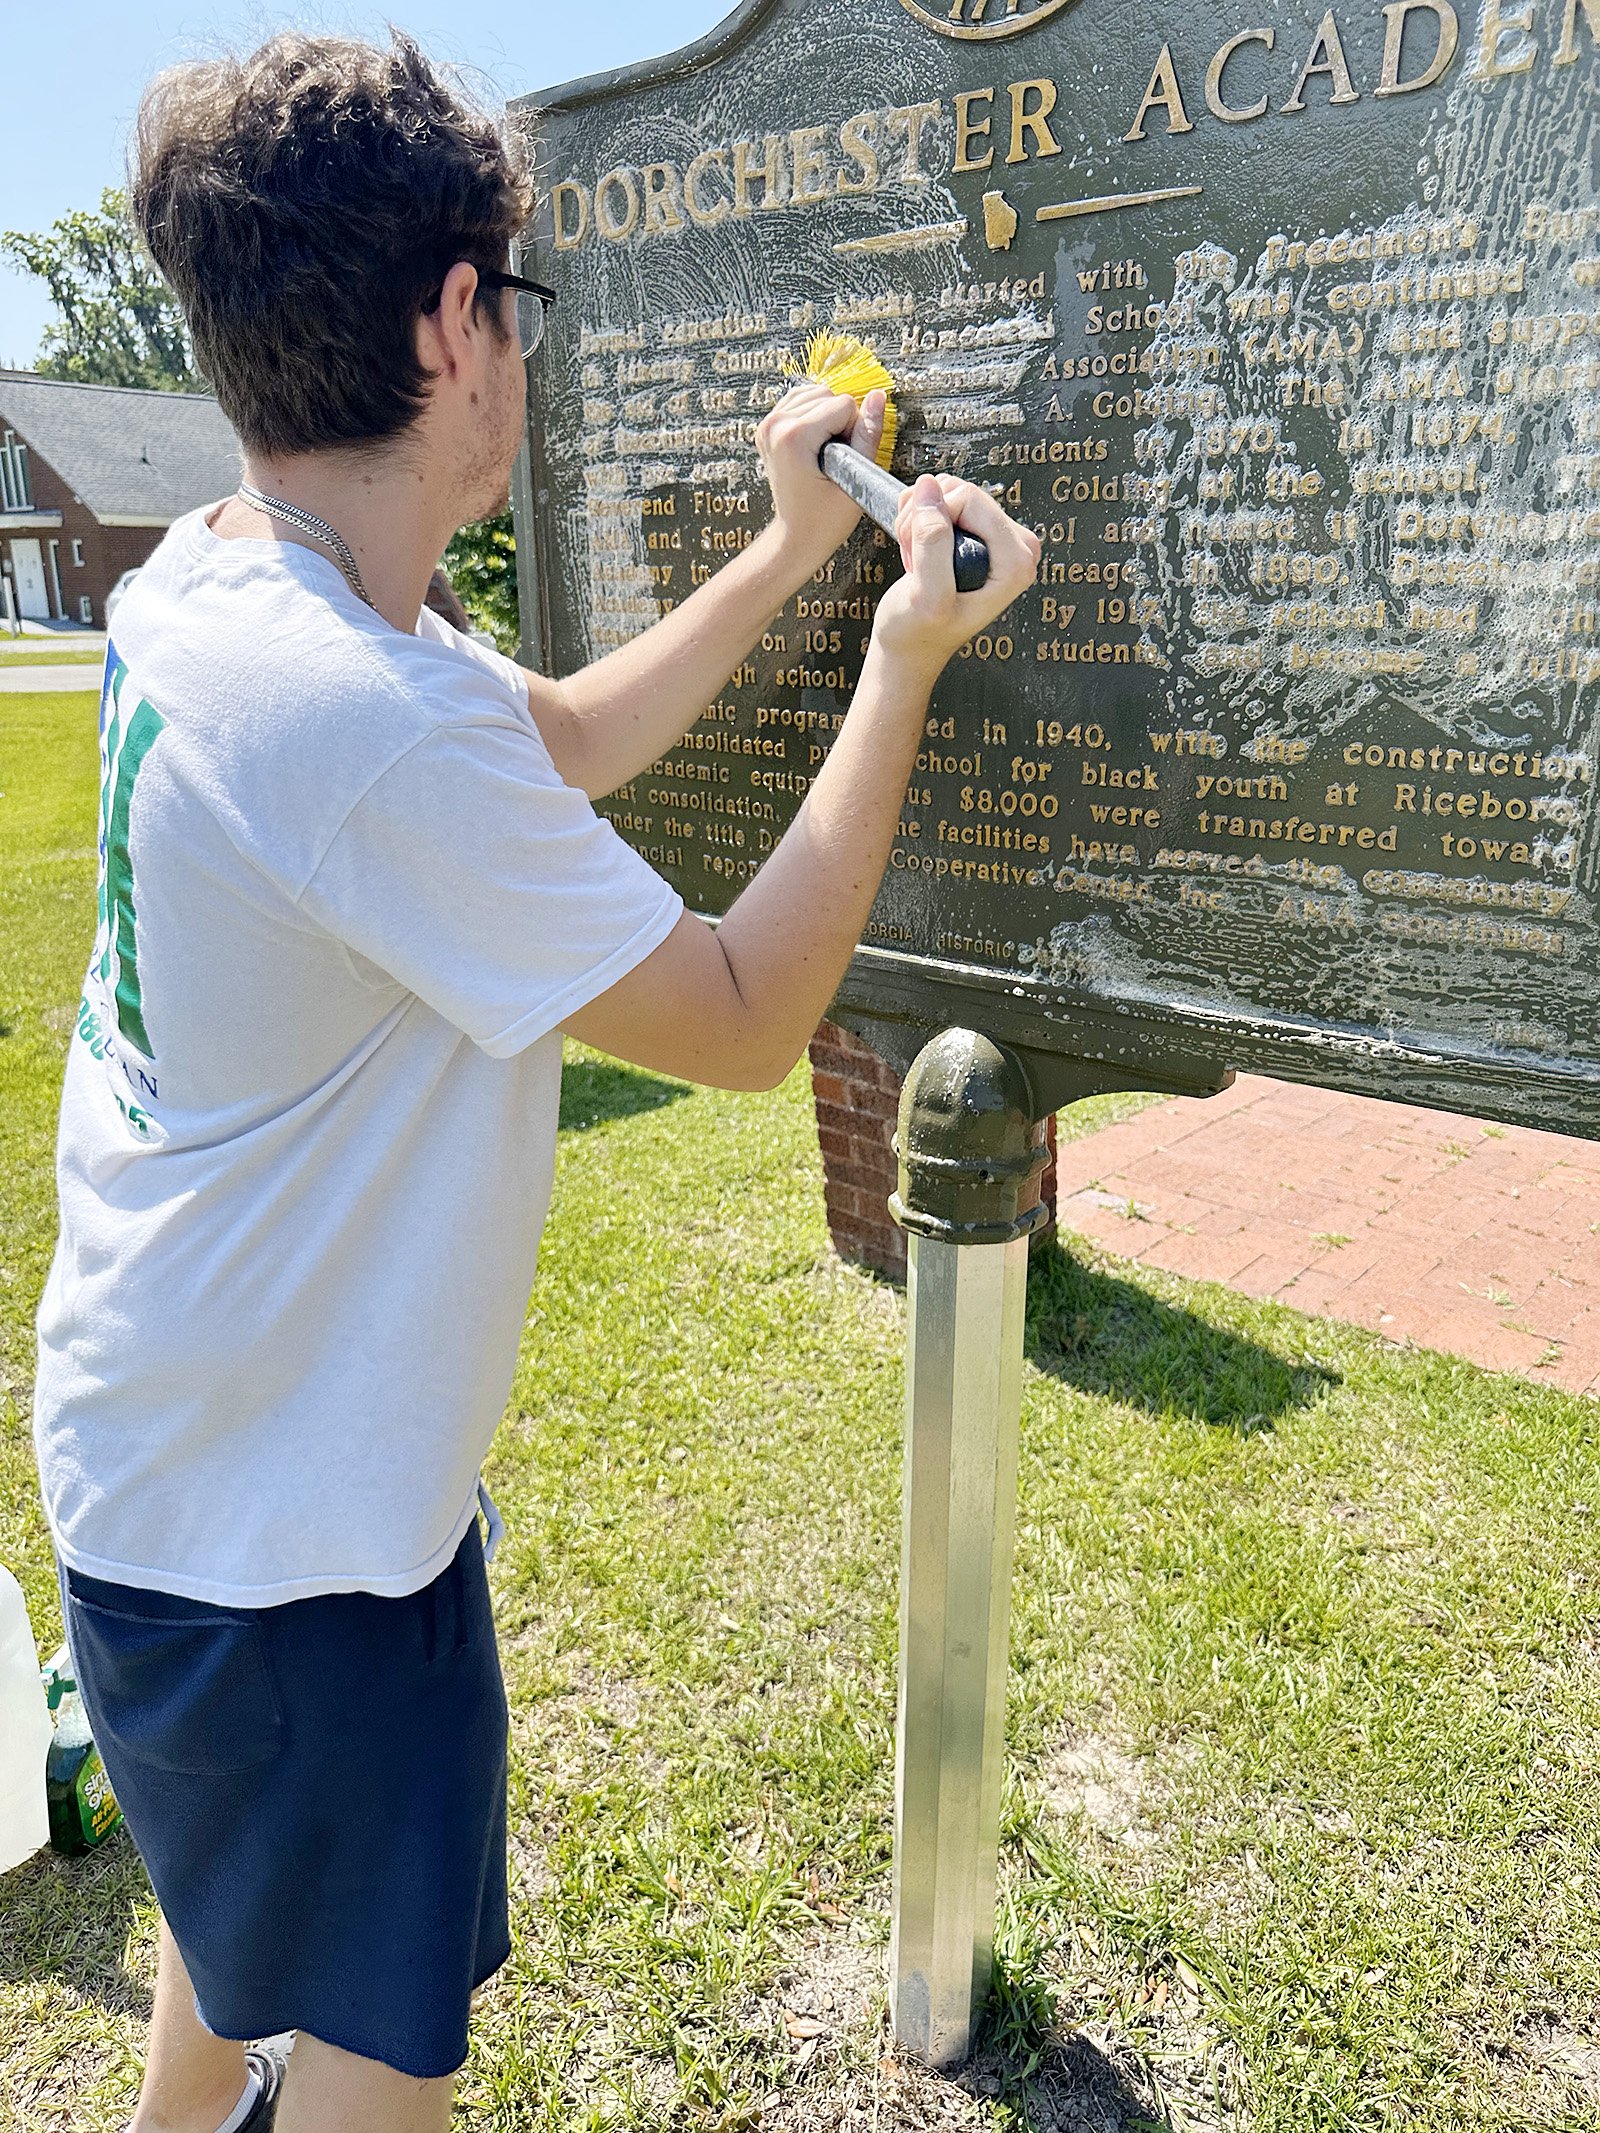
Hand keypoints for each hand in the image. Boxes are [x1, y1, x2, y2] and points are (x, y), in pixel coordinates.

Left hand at [756, 381, 887, 574]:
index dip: (854, 431)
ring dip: (827, 417)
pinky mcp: (769, 426)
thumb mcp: (855, 478)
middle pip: (828, 394)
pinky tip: (816, 442)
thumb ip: (868, 434)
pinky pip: (801, 400)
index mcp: (793, 437)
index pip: (843, 404)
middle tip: (835, 458)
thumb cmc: (823, 519)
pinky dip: (815, 415)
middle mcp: (775, 425)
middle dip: (840, 422)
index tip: (844, 460)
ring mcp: (768, 425)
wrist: (797, 536)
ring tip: (825, 452)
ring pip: (815, 393)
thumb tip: (877, 398)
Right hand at [870, 475, 1041, 683]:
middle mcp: (1016, 546)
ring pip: (947, 492)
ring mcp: (998, 537)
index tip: (924, 562)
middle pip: (959, 492)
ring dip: (919, 522)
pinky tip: (920, 554)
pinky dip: (920, 521)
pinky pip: (942, 498)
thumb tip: (928, 488)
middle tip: (918, 563)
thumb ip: (932, 542)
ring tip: (919, 562)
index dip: (934, 522)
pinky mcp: (978, 531)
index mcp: (1017, 561)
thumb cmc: (920, 633)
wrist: (911, 646)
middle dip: (926, 521)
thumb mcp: (926, 596)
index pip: (969, 499)